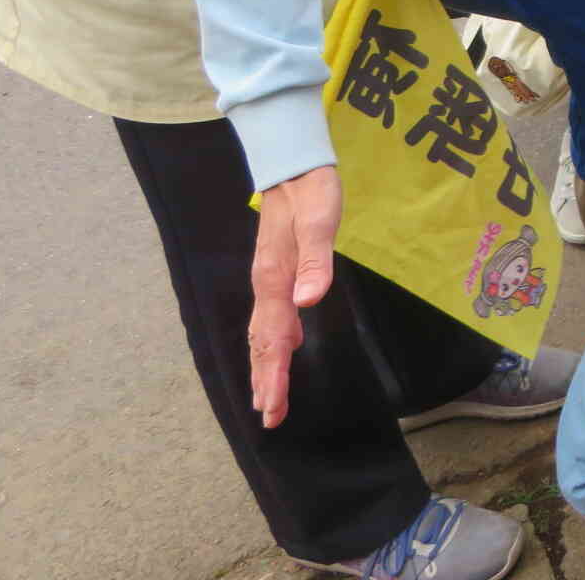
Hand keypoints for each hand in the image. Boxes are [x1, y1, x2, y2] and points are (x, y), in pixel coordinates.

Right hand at [249, 164, 340, 428]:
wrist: (294, 166)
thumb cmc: (311, 192)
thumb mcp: (320, 221)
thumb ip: (316, 261)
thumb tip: (308, 302)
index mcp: (275, 279)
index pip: (273, 337)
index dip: (274, 373)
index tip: (272, 407)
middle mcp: (267, 284)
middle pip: (263, 343)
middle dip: (266, 381)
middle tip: (270, 419)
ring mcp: (270, 279)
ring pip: (264, 333)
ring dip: (267, 366)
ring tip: (268, 398)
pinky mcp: (278, 271)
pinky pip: (272, 318)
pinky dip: (274, 342)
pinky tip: (287, 348)